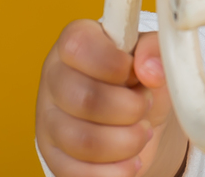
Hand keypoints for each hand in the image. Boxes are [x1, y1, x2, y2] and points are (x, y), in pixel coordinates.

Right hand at [35, 20, 183, 176]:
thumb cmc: (141, 78)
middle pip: (84, 99)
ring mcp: (48, 119)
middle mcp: (55, 77)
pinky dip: (115, 171)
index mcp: (76, 41)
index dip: (113, 62)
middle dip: (130, 108)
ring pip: (82, 140)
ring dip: (126, 141)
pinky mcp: (53, 155)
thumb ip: (156, 50)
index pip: (78, 45)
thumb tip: (150, 69)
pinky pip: (77, 172)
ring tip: (143, 132)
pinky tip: (132, 160)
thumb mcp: (154, 57)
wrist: (139, 116)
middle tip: (145, 104)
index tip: (135, 72)